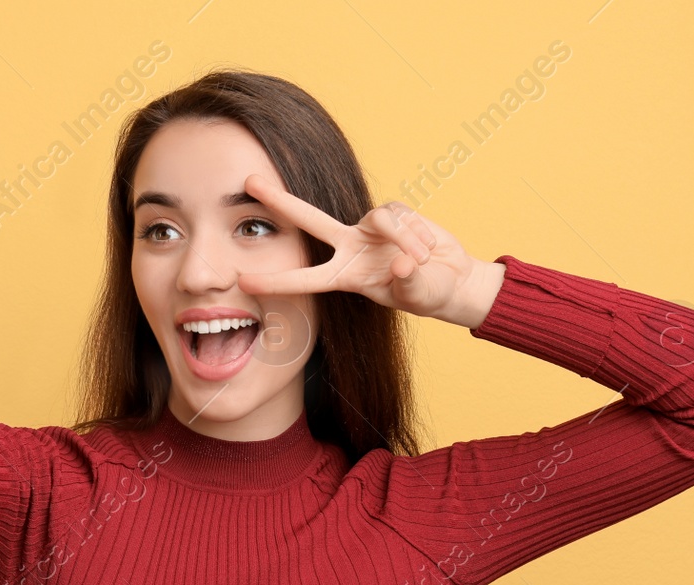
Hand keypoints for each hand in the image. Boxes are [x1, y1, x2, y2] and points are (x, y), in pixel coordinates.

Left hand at [236, 173, 503, 327]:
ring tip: (423, 260)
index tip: (242, 282)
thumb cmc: (427, 293)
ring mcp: (369, 228)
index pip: (304, 278)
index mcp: (345, 276)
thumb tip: (402, 263)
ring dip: (408, 241)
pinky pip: (401, 215)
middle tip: (248, 181)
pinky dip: (418, 234)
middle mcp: (350, 248)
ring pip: (381, 220)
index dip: (275, 281)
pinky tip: (427, 247)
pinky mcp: (393, 213)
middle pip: (309, 220)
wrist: (451, 280)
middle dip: (280, 201)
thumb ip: (410, 281)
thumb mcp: (418, 295)